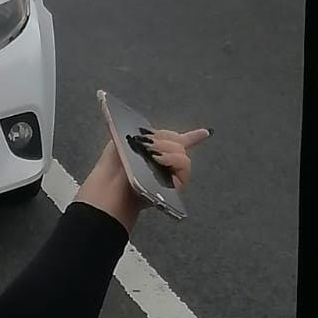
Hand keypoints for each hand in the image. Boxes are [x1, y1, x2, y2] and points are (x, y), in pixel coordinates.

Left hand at [77, 127, 209, 233]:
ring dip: (166, 149)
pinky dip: (172, 158)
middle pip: (178, 142)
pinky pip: (184, 165)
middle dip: (163, 138)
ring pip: (182, 152)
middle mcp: (167, 163)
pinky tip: (160, 159)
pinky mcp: (177, 185)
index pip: (179, 141)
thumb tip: (152, 131)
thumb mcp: (125, 140)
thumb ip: (141, 133)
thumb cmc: (114, 164)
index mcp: (156, 150)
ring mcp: (173, 174)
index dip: (194, 137)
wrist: (112, 184)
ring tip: (152, 154)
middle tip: (148, 144)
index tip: (205, 132)